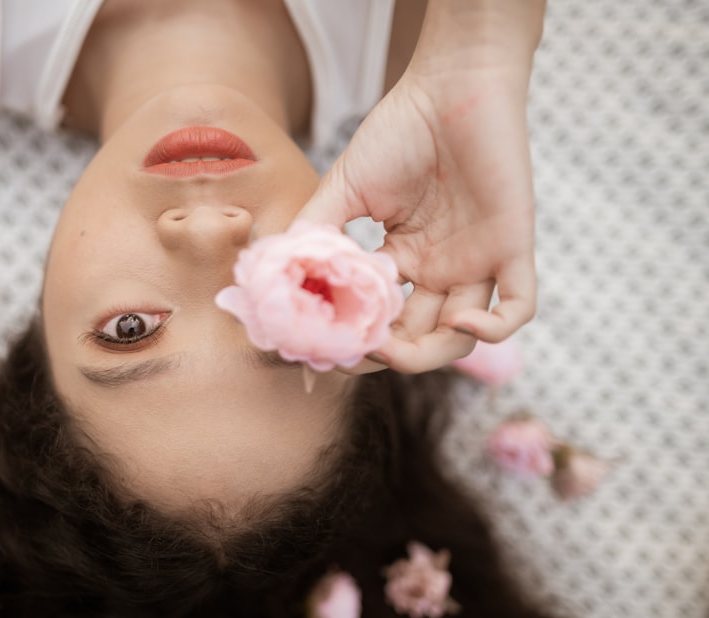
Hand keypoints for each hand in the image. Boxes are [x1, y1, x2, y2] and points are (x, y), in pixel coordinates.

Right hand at [298, 62, 537, 373]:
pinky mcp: (512, 248)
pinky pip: (516, 310)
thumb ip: (313, 234)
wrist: (451, 84)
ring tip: (397, 345)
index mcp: (402, 259)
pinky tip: (459, 320)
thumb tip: (277, 280)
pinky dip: (492, 331)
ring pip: (462, 337)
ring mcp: (476, 262)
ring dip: (431, 354)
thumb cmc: (399, 130)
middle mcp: (439, 269)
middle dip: (391, 356)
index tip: (327, 344)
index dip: (357, 340)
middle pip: (419, 339)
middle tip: (364, 348)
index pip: (380, 319)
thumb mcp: (343, 189)